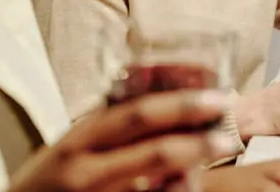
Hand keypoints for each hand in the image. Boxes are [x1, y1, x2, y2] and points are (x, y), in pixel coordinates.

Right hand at [8, 90, 233, 191]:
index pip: (137, 114)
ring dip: (189, 175)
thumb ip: (112, 125)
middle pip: (152, 151)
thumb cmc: (52, 175)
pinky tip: (186, 187)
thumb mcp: (74, 141)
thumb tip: (171, 97)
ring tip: (213, 160)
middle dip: (195, 142)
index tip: (216, 98)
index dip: (181, 105)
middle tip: (226, 135)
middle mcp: (85, 169)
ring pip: (153, 189)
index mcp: (80, 137)